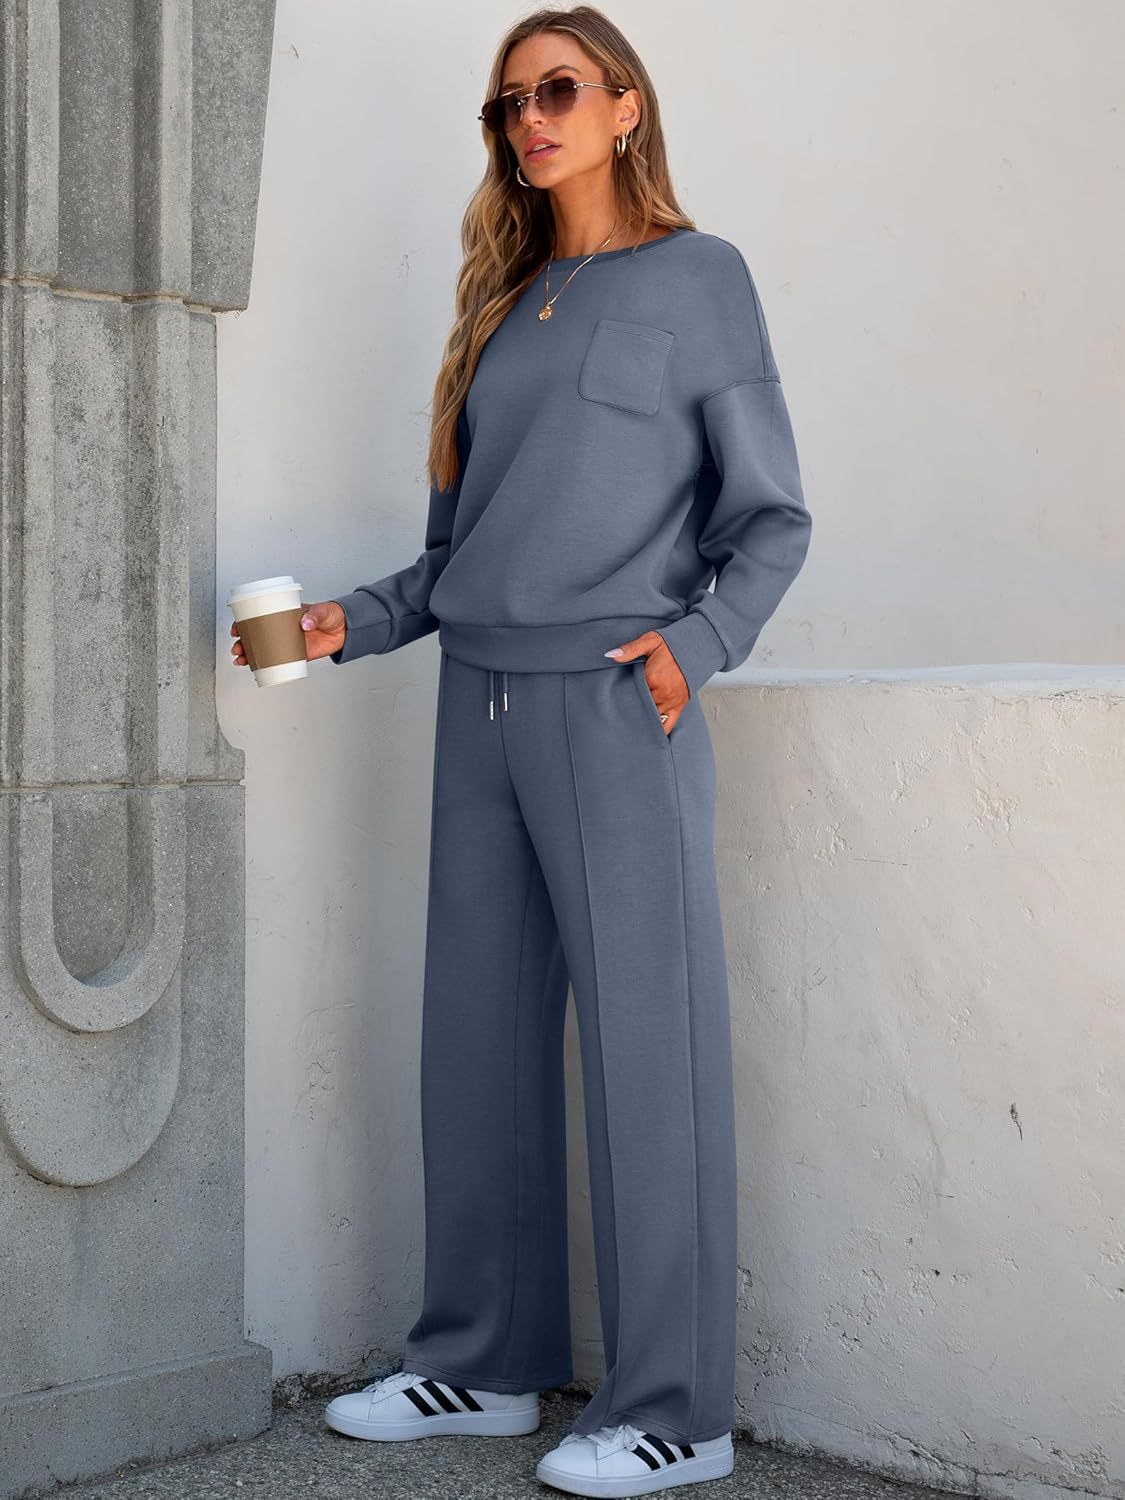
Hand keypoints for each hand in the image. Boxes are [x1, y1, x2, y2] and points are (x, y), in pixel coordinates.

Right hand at [229, 599, 346, 666]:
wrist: (347, 628)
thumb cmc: (333, 614)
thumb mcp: (323, 610)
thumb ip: (314, 615)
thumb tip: (304, 623)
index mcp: (285, 614)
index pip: (259, 616)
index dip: (244, 623)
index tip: (237, 628)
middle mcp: (283, 628)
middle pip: (257, 636)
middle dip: (243, 643)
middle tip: (238, 649)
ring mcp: (289, 642)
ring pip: (265, 649)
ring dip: (251, 655)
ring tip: (242, 661)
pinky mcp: (298, 654)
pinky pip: (280, 661)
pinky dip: (268, 666)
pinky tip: (258, 669)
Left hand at [603, 630, 687, 734]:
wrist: (696, 645)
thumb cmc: (672, 644)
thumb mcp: (650, 641)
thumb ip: (630, 649)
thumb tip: (611, 655)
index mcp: (654, 678)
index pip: (631, 694)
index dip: (621, 696)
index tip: (613, 698)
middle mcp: (664, 693)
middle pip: (640, 708)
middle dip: (630, 710)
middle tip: (617, 714)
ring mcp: (673, 702)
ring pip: (652, 719)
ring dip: (642, 721)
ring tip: (629, 726)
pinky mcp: (680, 706)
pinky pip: (668, 724)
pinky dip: (658, 730)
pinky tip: (648, 733)